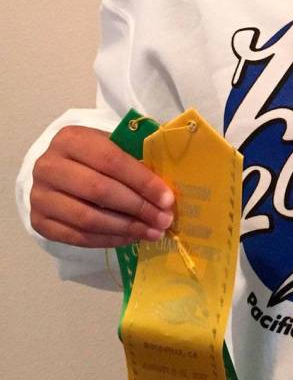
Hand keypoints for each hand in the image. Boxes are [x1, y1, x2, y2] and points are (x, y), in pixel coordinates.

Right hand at [30, 125, 174, 246]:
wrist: (58, 169)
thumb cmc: (95, 156)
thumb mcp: (113, 145)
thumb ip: (136, 158)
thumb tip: (166, 189)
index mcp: (70, 139)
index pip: (111, 160)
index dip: (142, 181)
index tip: (167, 199)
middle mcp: (48, 166)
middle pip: (100, 191)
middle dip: (138, 208)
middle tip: (163, 220)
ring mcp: (40, 196)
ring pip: (88, 218)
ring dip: (126, 228)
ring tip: (152, 232)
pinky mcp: (39, 221)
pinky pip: (77, 237)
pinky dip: (108, 240)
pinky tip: (130, 238)